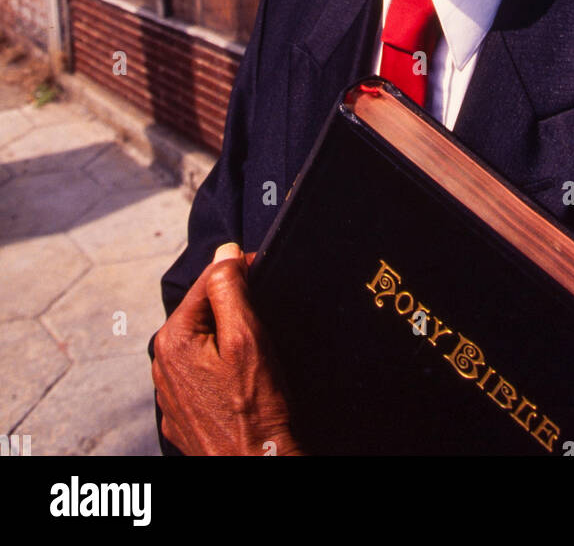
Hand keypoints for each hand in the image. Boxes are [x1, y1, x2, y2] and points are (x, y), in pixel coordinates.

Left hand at [152, 242, 304, 455]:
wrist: (257, 469)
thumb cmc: (254, 412)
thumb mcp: (247, 339)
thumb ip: (229, 289)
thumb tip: (223, 253)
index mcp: (172, 340)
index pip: (206, 282)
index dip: (238, 272)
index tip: (262, 272)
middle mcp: (162, 365)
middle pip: (203, 312)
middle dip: (233, 310)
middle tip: (263, 325)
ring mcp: (170, 393)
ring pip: (203, 343)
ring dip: (226, 340)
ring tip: (255, 358)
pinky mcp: (182, 414)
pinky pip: (202, 374)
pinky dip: (221, 369)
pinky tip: (242, 383)